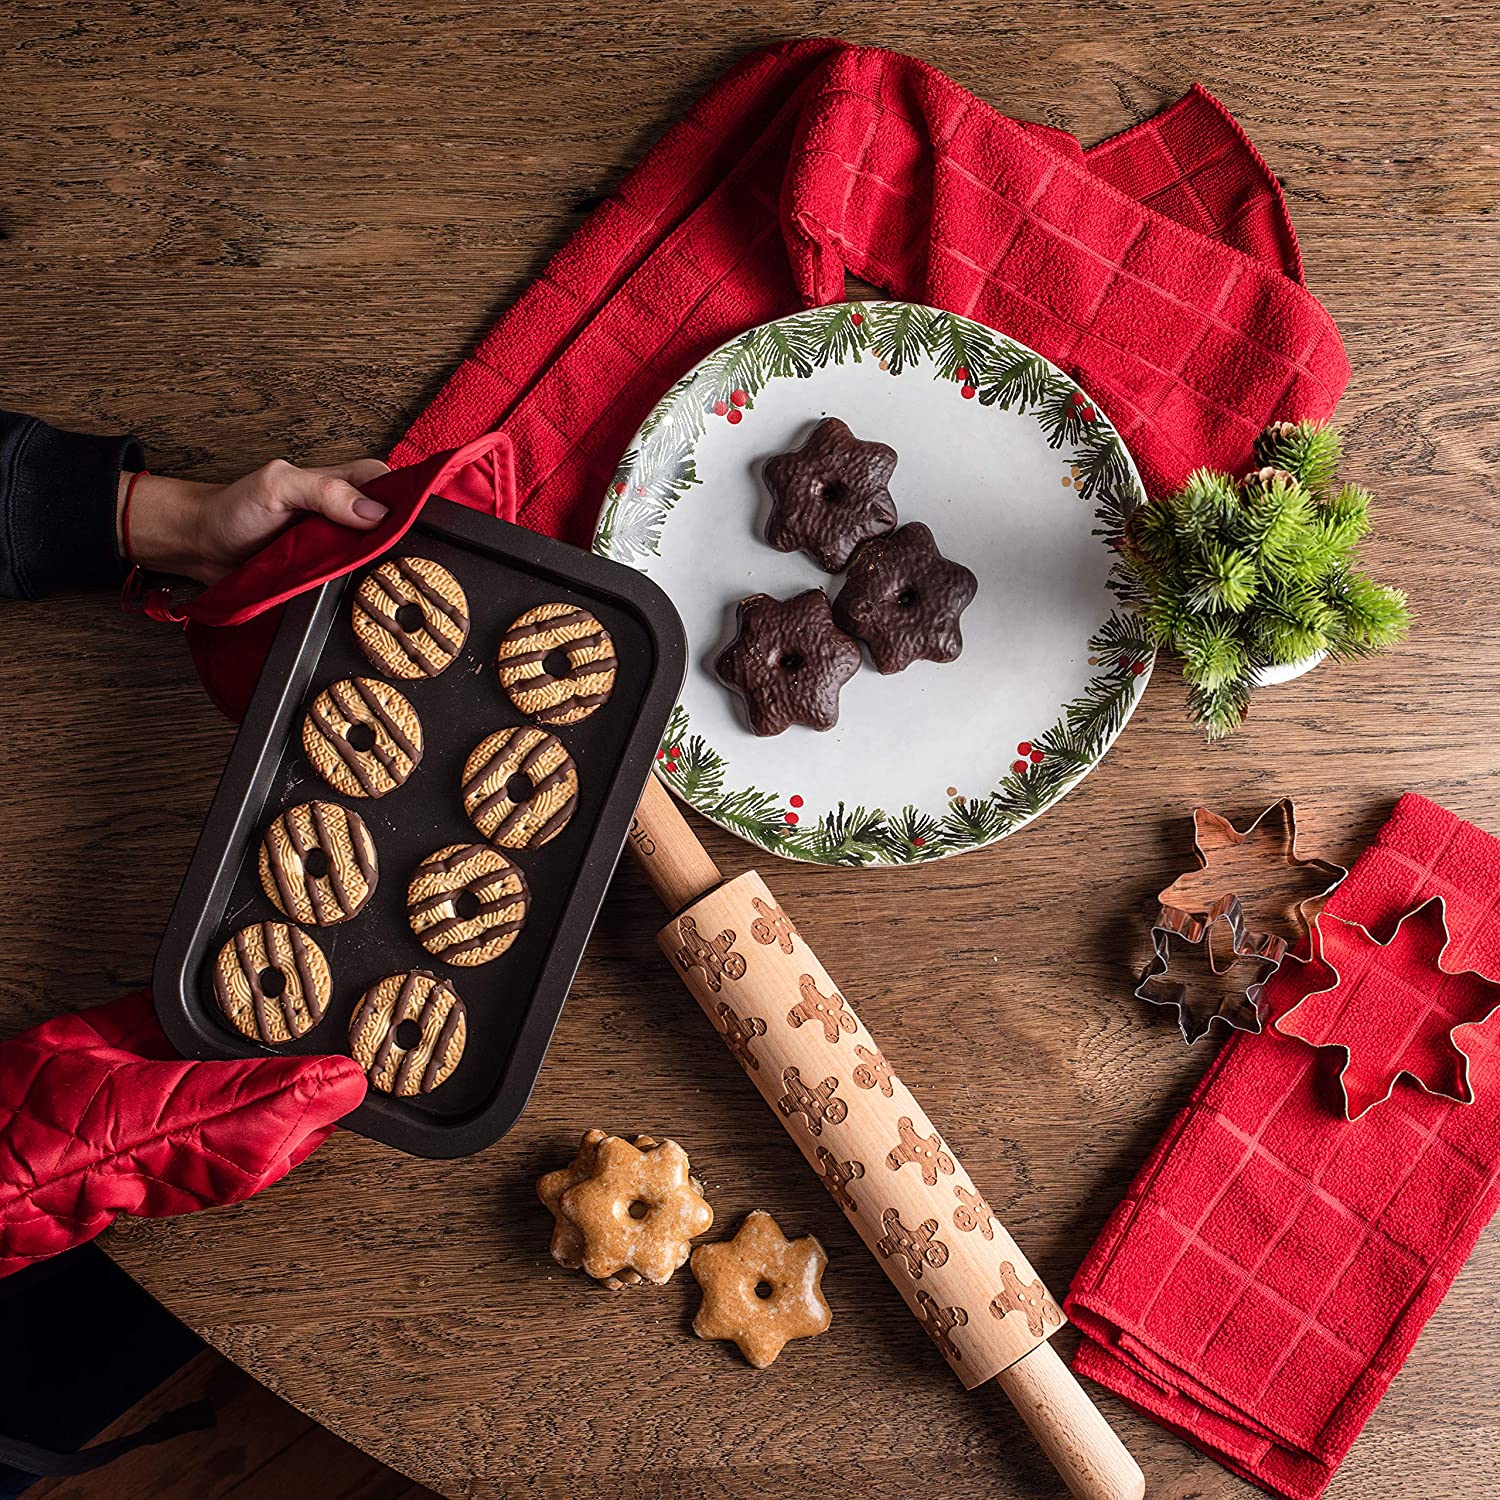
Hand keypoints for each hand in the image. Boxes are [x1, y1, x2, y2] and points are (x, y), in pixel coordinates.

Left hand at [118, 457, 391, 584]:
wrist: (201, 548)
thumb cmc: (234, 509)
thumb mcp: (278, 486)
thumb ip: (324, 492)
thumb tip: (376, 513)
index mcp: (343, 483)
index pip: (394, 485)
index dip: (412, 502)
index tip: (422, 525)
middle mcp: (347, 515)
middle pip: (395, 525)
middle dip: (407, 542)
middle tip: (414, 562)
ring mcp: (339, 548)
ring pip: (380, 557)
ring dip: (387, 571)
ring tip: (398, 585)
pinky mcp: (329, 576)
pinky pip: (357, 582)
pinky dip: (365, 590)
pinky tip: (371, 598)